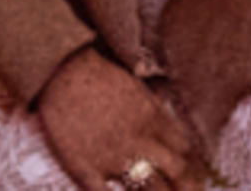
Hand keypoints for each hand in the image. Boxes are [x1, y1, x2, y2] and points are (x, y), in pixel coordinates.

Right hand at [38, 47, 213, 190]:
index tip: (191, 173)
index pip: (184, 149)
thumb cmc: (96, 72)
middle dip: (189, 188)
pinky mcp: (86, 168)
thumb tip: (167, 126)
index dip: (191, 164)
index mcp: (152, 118)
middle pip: (177, 172)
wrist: (59, 71)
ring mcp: (113, 157)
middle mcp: (139, 141)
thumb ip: (153, 109)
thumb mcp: (135, 86)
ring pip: (149, 188)